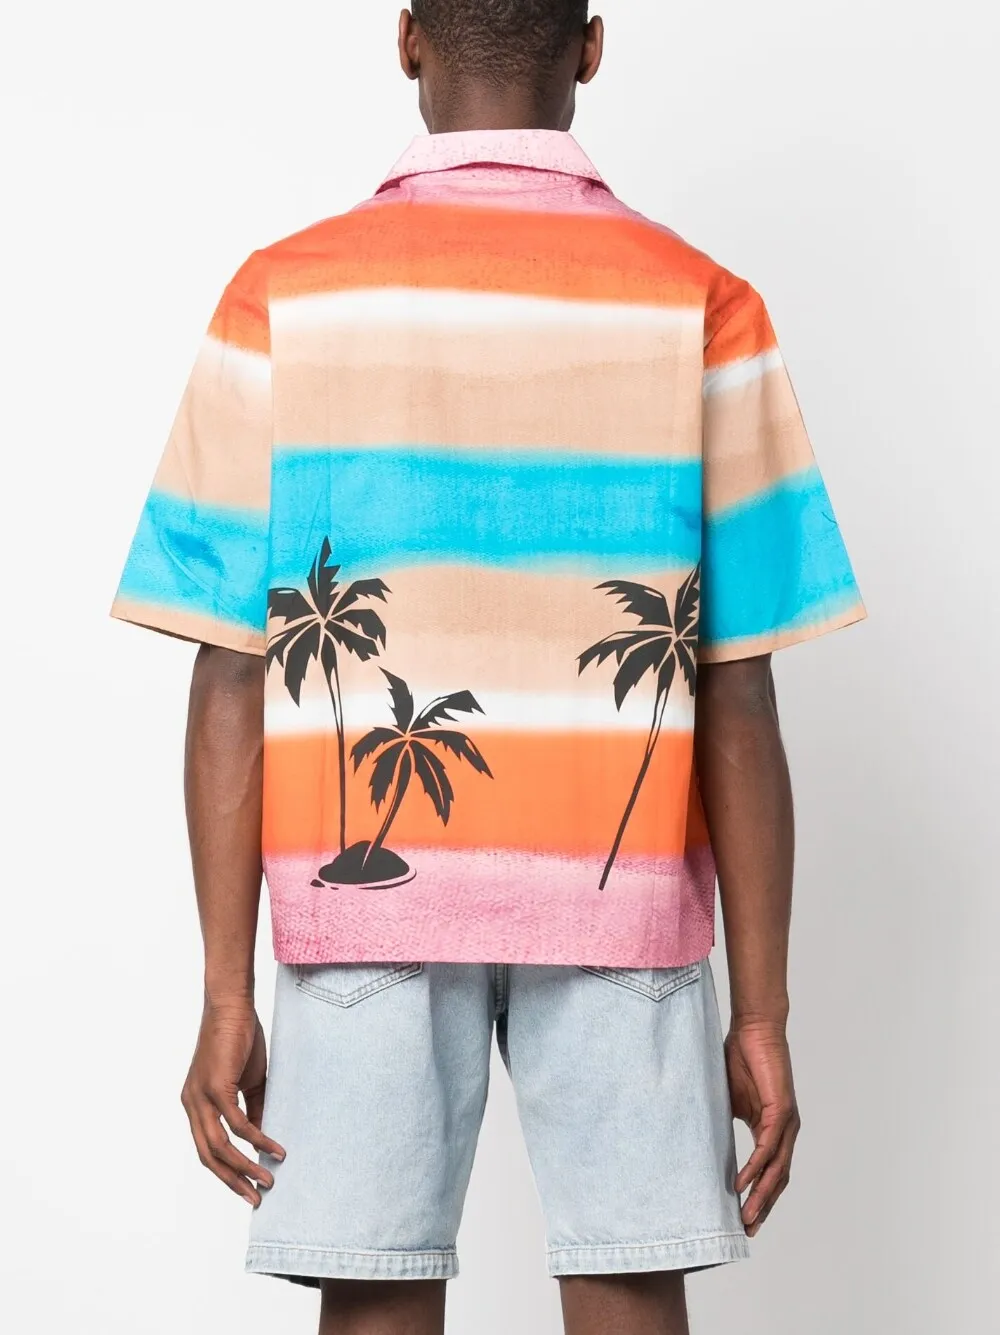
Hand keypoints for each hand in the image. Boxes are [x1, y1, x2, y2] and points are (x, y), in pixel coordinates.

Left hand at [181, 998, 285, 1205]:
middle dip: (233, 1181)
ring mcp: (200, 1097)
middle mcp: (191, 1105)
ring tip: (268, 1180)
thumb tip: (262, 1139)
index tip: (247, 1188)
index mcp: (195, 1105)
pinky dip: (255, 1139)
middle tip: (256, 1198)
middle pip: (209, 1157)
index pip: (207, 1149)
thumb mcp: (247, 1082)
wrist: (231, 1006)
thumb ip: (252, 1110)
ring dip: (244, 1168)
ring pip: (220, 1146)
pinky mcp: (215, 1087)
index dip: (226, 1172)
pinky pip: (236, 1124)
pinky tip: (272, 1148)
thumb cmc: (239, 1040)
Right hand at [726, 1020, 799, 1235]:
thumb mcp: (729, 1100)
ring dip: (761, 1196)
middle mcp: (784, 1130)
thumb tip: (704, 1144)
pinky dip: (756, 1168)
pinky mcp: (782, 1111)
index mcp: (771, 1129)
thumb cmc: (741, 1059)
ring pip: (777, 1169)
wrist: (754, 1029)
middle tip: (747, 1231)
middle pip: (778, 1179)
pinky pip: (769, 1148)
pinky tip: (742, 1184)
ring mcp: (786, 1122)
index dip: (760, 1196)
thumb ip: (724, 1123)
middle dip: (763, 1206)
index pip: (770, 1172)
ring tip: (746, 1217)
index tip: (745, 1219)